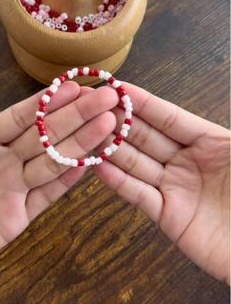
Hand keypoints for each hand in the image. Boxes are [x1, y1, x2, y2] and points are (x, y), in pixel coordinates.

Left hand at [0, 82, 118, 282]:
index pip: (20, 116)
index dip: (48, 102)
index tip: (75, 86)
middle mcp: (0, 160)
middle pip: (44, 134)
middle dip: (76, 115)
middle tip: (105, 98)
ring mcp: (11, 188)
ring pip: (52, 160)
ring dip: (80, 142)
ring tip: (107, 124)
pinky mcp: (17, 217)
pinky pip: (47, 195)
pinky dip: (68, 179)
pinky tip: (89, 163)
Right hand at [94, 82, 229, 283]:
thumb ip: (224, 135)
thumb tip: (212, 91)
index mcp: (210, 142)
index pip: (168, 117)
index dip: (143, 102)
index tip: (117, 87)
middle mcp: (188, 162)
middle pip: (147, 137)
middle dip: (120, 121)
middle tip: (93, 107)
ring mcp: (175, 188)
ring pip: (137, 163)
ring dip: (113, 148)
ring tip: (87, 133)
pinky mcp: (168, 216)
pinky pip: (137, 194)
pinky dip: (117, 181)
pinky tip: (98, 166)